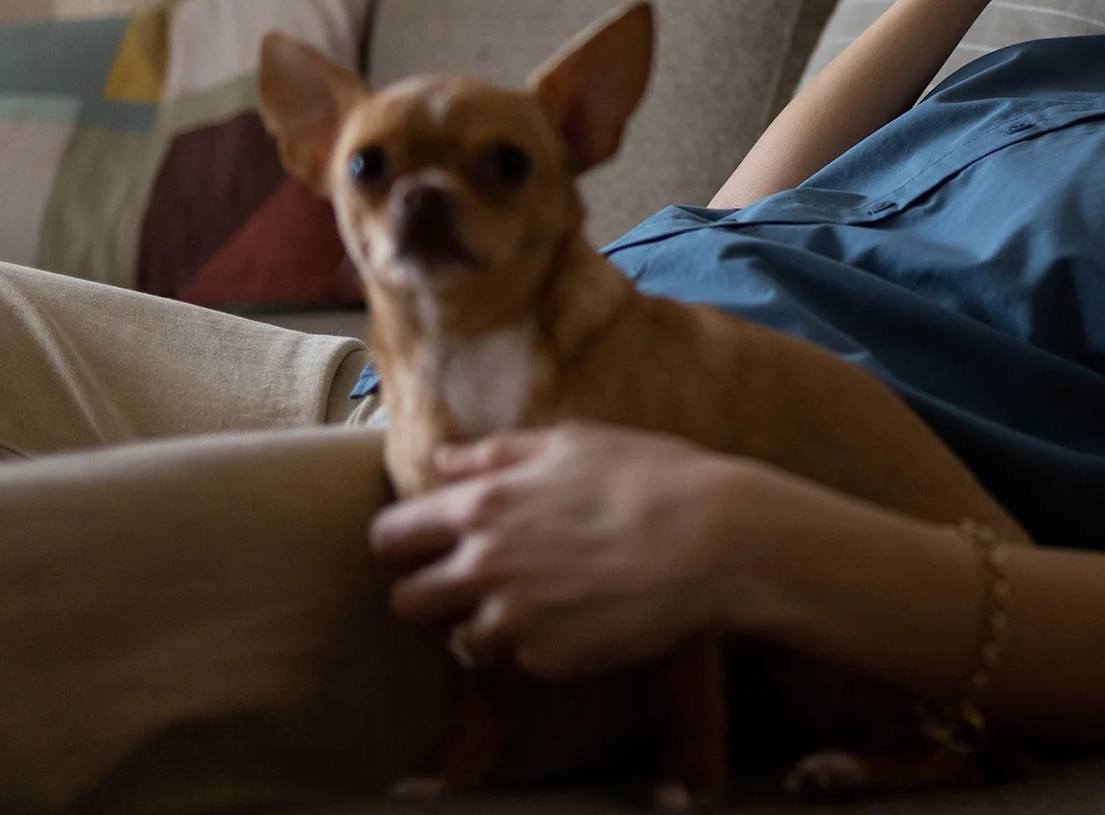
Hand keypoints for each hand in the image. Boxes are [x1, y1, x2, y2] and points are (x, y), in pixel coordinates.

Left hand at [367, 420, 753, 676]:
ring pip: (462, 642)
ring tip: (539, 604)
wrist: (715, 540)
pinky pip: (526, 662)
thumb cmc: (652, 477)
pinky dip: (546, 646)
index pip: (389, 537)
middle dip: (428, 596)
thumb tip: (444, 460)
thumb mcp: (573, 442)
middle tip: (470, 586)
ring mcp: (515, 620)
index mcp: (482, 506)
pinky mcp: (550, 661)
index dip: (401, 543)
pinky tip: (586, 617)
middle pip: (405, 603)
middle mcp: (484, 567)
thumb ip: (497, 453)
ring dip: (489, 627)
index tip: (423, 545)